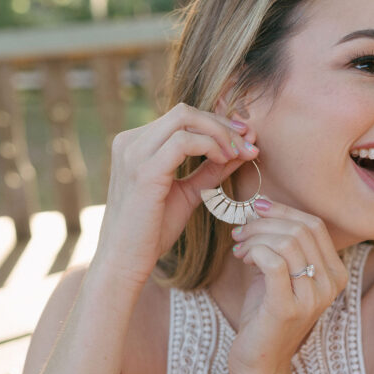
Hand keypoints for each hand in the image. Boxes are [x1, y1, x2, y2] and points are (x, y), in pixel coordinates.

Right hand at [94, 102, 257, 287]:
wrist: (124, 261)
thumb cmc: (151, 231)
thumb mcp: (188, 194)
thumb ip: (211, 171)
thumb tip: (243, 151)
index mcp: (136, 144)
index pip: (182, 118)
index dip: (217, 123)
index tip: (245, 139)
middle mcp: (130, 142)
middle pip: (185, 112)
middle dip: (223, 124)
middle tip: (249, 143)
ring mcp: (133, 153)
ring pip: (185, 119)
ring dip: (220, 133)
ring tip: (239, 154)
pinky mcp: (144, 170)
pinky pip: (184, 141)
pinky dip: (211, 146)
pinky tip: (224, 161)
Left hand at [228, 199, 347, 373]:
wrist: (259, 362)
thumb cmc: (265, 315)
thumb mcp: (279, 274)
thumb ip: (279, 244)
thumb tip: (262, 208)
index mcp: (335, 273)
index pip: (314, 225)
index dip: (283, 210)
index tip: (256, 208)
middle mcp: (330, 285)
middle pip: (301, 229)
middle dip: (264, 222)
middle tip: (240, 231)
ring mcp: (312, 298)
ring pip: (287, 242)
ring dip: (255, 237)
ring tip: (239, 248)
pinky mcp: (288, 308)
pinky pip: (274, 261)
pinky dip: (255, 251)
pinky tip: (243, 259)